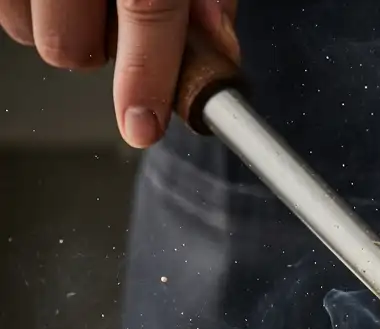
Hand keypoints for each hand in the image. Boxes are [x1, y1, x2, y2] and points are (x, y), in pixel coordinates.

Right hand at [0, 0, 239, 148]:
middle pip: (71, 45)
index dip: (148, 77)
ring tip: (86, 2)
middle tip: (119, 28)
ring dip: (63, 29)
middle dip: (99, 53)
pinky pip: (3, 11)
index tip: (145, 127)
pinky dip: (30, 11)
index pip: (148, 10)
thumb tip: (219, 49)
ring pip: (26, 32)